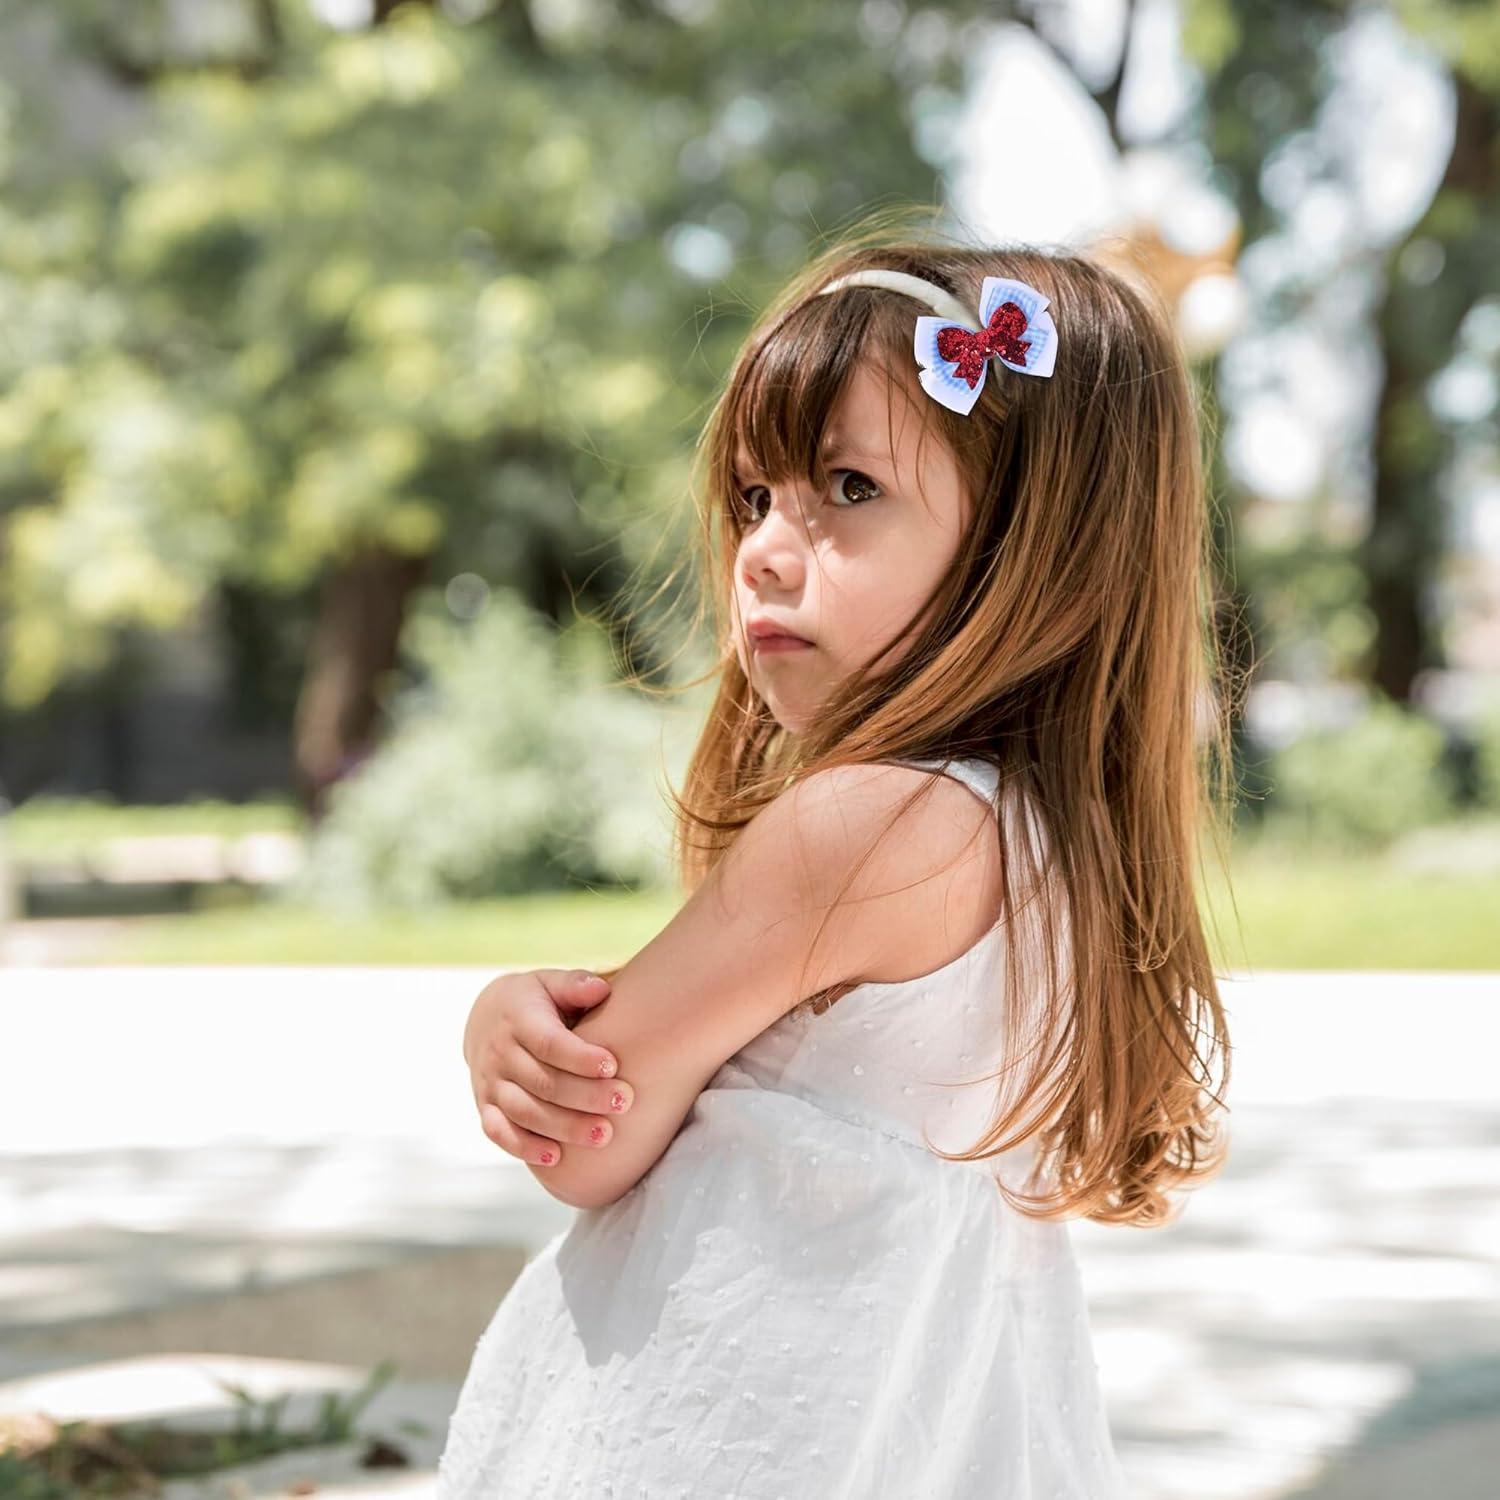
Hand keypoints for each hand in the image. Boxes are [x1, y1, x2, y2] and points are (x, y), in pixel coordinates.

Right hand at [464, 967, 632, 1166]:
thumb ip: (574, 985)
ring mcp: (490, 1083)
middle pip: (542, 1081)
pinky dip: (524, 1147)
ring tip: (605, 1135)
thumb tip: (602, 988)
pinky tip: (556, 1158)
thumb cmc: (535, 1000)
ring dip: (564, 1127)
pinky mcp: (486, 1107)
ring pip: (525, 1111)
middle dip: (585, 1096)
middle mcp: (500, 1053)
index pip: (548, 1043)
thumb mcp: (549, 982)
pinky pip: (499, 1132)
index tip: (613, 1065)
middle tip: (624, 1102)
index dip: (579, 1057)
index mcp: (518, 1019)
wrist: (485, 1018)